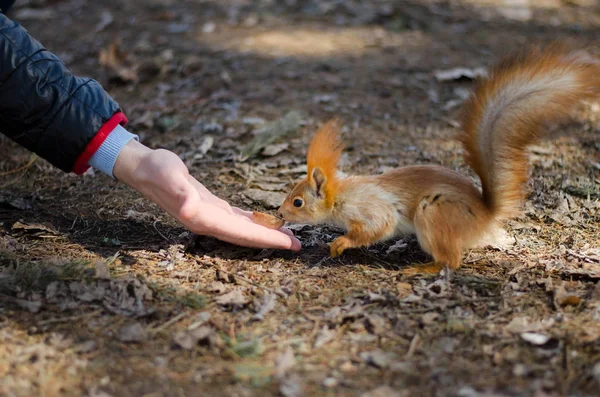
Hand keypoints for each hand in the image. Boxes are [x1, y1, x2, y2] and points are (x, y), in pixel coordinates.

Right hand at [113, 140, 300, 250]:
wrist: (144, 168)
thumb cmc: (156, 169)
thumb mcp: (167, 175)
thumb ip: (179, 192)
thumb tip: (189, 208)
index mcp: (203, 219)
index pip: (242, 234)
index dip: (266, 239)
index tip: (289, 244)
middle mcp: (209, 223)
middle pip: (247, 237)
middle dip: (273, 241)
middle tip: (300, 245)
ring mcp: (210, 217)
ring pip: (244, 230)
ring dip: (266, 234)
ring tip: (289, 237)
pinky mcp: (212, 208)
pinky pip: (238, 220)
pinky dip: (254, 223)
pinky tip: (265, 223)